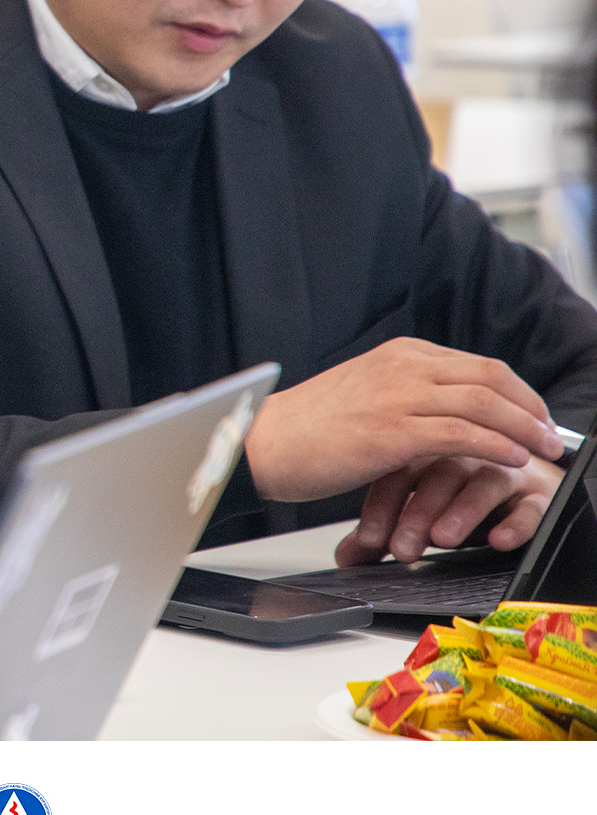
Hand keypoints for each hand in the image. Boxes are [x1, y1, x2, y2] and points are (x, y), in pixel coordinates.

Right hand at [241, 336, 564, 505]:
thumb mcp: (366, 395)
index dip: (518, 392)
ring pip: (483, 402)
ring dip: (524, 427)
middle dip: (531, 406)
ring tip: (543, 450)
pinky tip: (512, 460)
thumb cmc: (309, 427)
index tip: (535, 418)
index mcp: (399, 355)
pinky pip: (461, 433)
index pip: (478, 365)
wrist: (264, 440)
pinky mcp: (392, 431)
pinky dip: (496, 445)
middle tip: (551, 434)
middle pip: (491, 376)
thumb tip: (452, 419)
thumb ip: (409, 397)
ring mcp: (397, 395)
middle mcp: (402, 366)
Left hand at [336, 453, 561, 564]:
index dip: (382, 506)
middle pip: (437, 475)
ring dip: (462, 512)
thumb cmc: (461, 490)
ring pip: (483, 483)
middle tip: (403, 549)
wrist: (523, 471)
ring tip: (444, 540)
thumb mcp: (421, 508)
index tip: (370, 541)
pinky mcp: (540, 491)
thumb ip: (386, 528)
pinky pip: (531, 504)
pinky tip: (499, 540)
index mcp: (427, 451)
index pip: (398, 471)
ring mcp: (504, 469)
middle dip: (417, 514)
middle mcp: (464, 454)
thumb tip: (346, 557)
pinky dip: (516, 522)